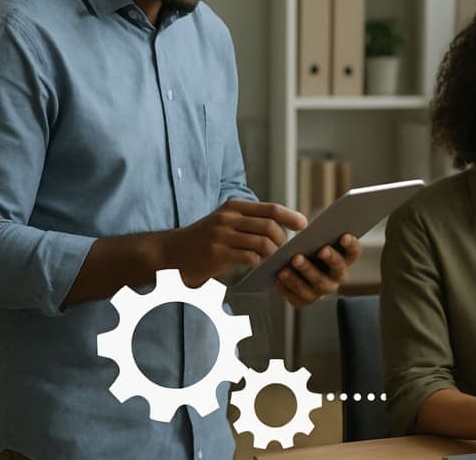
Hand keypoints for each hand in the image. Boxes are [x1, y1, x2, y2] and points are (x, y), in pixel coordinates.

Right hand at [161, 200, 305, 286]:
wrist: (171, 253)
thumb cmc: (205, 240)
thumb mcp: (225, 222)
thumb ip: (249, 222)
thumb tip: (282, 226)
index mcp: (233, 207)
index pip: (270, 209)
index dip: (290, 216)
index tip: (304, 225)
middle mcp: (228, 218)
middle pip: (270, 226)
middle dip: (282, 240)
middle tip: (282, 250)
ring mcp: (222, 235)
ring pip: (262, 243)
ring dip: (272, 253)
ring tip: (271, 260)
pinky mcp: (217, 254)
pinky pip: (249, 258)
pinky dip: (259, 264)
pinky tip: (259, 268)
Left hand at [276, 232, 361, 306]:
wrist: (289, 269)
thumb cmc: (305, 248)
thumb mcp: (314, 240)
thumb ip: (319, 235)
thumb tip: (317, 225)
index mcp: (343, 259)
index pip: (353, 252)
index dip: (351, 245)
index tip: (344, 236)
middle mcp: (336, 277)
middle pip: (338, 270)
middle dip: (330, 259)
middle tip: (321, 250)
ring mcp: (321, 291)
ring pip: (317, 284)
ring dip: (306, 271)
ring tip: (293, 260)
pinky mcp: (304, 300)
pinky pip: (298, 295)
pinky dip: (288, 285)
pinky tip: (280, 274)